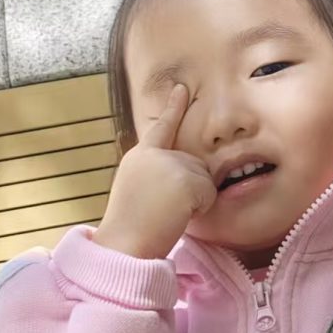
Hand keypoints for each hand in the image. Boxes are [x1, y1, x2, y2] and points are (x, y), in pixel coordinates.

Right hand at [94, 85, 217, 259]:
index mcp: (140, 157)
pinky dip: (199, 209)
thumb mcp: (140, 190)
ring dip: (194, 202)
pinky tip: (175, 216)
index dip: (173, 107)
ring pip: (204, 180)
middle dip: (189, 190)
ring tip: (165, 213)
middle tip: (162, 210)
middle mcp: (154, 154)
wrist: (123, 245)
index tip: (182, 87)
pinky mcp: (184, 178)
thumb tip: (191, 175)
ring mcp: (169, 164)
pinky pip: (209, 193)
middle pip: (195, 166)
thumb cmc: (132, 228)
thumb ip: (160, 174)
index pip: (161, 127)